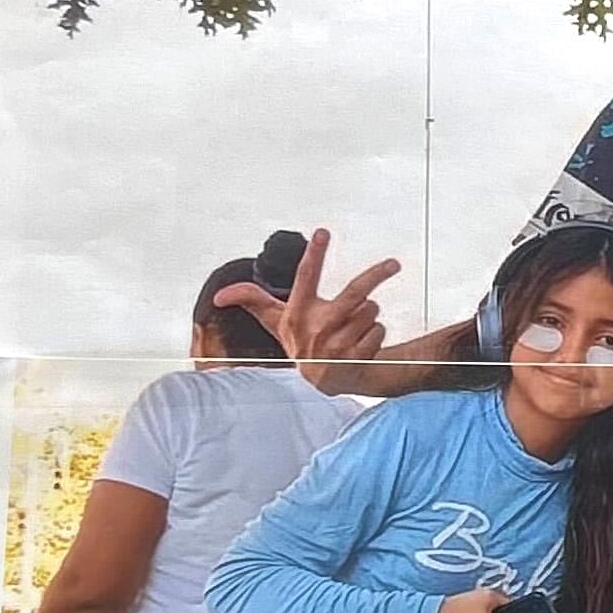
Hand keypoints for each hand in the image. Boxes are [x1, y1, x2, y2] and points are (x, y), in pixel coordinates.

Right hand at [210, 225, 400, 388]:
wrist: (323, 382)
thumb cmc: (300, 341)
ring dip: (368, 313)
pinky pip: (378, 329)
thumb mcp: (276, 322)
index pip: (305, 277)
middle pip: (355, 292)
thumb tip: (217, 297)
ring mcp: (339, 346)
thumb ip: (252, 302)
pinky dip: (375, 332)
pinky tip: (360, 342)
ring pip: (370, 309)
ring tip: (351, 325)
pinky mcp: (357, 358)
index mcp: (298, 313)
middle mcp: (317, 329)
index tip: (323, 231)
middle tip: (394, 263)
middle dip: (378, 274)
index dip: (314, 254)